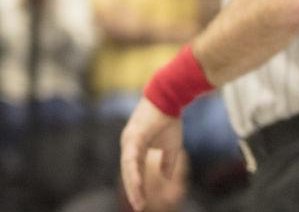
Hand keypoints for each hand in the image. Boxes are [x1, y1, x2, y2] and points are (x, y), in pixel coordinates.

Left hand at [119, 96, 183, 210]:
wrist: (169, 98)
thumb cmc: (168, 120)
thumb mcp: (171, 147)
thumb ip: (167, 162)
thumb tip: (166, 177)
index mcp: (135, 147)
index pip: (133, 171)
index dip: (137, 187)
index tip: (141, 204)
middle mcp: (128, 144)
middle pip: (127, 172)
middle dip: (133, 191)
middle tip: (139, 208)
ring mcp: (129, 139)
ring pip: (127, 167)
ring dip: (133, 185)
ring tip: (138, 202)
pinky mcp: (134, 135)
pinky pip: (131, 157)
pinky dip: (133, 171)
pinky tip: (136, 184)